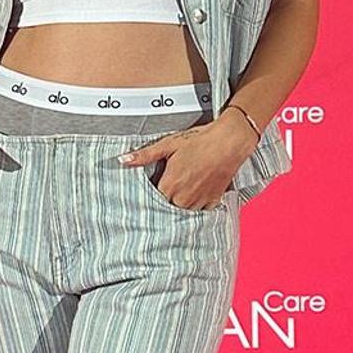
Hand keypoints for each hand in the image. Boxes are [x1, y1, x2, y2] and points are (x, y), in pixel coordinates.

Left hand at [118, 111, 253, 210]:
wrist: (229, 141)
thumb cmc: (200, 141)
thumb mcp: (168, 144)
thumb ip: (144, 155)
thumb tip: (123, 160)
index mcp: (169, 186)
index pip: (151, 201)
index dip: (150, 196)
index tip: (150, 191)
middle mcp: (183, 198)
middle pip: (166, 208)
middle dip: (165, 200)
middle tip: (169, 186)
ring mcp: (199, 202)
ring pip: (182, 212)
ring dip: (180, 204)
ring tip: (182, 189)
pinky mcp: (213, 202)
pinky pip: (200, 212)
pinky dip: (196, 206)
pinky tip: (195, 194)